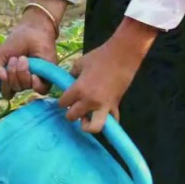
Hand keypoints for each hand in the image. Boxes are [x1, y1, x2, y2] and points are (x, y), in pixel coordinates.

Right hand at [0, 0, 64, 98]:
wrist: (33, 30)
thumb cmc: (17, 42)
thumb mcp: (0, 55)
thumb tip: (1, 79)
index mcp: (11, 79)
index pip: (6, 92)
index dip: (3, 84)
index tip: (2, 70)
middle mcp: (22, 82)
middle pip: (12, 90)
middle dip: (11, 74)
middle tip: (15, 59)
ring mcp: (34, 80)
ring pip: (24, 87)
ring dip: (21, 73)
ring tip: (24, 58)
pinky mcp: (47, 77)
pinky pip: (41, 90)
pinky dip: (35, 83)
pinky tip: (34, 74)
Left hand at [58, 18, 157, 133]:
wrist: (122, 56)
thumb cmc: (100, 56)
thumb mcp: (80, 63)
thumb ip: (72, 75)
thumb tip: (70, 82)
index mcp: (78, 89)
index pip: (62, 103)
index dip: (62, 101)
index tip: (65, 98)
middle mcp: (89, 101)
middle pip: (72, 117)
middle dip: (71, 112)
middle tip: (75, 106)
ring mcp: (103, 106)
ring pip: (93, 127)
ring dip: (87, 125)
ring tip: (86, 119)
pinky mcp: (115, 106)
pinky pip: (112, 121)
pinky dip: (108, 121)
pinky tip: (103, 116)